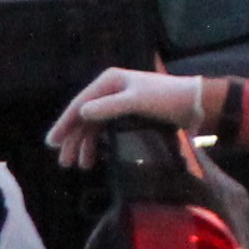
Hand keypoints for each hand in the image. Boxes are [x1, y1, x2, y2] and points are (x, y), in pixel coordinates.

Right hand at [45, 68, 206, 168]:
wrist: (196, 104)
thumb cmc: (166, 99)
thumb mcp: (136, 101)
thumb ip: (109, 107)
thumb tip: (81, 113)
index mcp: (109, 82)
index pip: (79, 104)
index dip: (65, 124)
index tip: (52, 143)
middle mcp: (111, 90)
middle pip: (84, 117)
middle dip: (74, 140)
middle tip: (64, 163)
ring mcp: (120, 103)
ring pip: (95, 126)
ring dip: (86, 145)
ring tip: (82, 166)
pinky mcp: (130, 115)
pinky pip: (107, 131)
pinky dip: (100, 144)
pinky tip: (97, 158)